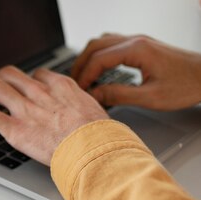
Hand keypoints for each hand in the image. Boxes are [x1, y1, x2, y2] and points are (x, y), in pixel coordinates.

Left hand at [0, 66, 108, 165]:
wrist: (93, 148)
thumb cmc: (98, 137)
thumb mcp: (95, 112)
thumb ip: (82, 109)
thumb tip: (84, 116)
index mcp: (61, 88)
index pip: (38, 75)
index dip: (27, 79)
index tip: (22, 84)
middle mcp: (40, 94)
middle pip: (11, 75)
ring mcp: (25, 110)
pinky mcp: (14, 128)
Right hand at [72, 34, 200, 110]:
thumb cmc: (187, 85)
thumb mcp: (150, 97)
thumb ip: (119, 95)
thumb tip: (94, 95)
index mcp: (137, 50)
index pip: (98, 59)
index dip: (84, 76)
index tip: (78, 92)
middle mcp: (136, 41)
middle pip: (95, 45)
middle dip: (80, 64)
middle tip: (74, 84)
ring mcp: (139, 41)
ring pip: (102, 42)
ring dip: (89, 58)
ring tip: (83, 78)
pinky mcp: (142, 46)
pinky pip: (112, 44)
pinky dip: (100, 56)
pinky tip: (99, 71)